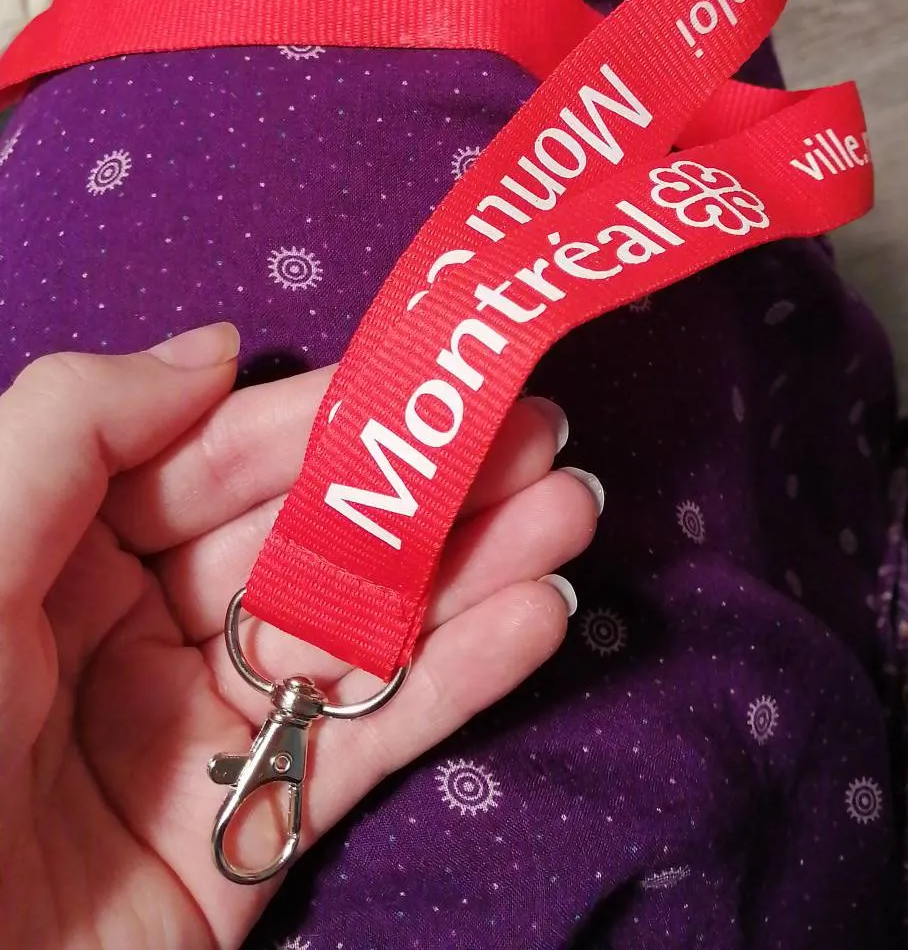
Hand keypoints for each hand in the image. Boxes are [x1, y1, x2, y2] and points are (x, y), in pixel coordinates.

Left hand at [0, 323, 596, 948]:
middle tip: (540, 432)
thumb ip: (74, 429)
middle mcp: (143, 628)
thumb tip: (221, 346)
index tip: (424, 382)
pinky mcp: (263, 828)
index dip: (325, 418)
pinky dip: (461, 677)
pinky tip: (540, 613)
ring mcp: (211, 729)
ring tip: (571, 509)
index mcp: (68, 552)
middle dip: (424, 485)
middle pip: (309, 538)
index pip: (217, 462)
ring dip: (471, 567)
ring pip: (360, 629)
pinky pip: (374, 738)